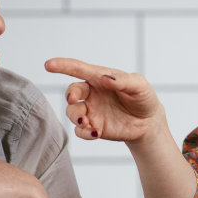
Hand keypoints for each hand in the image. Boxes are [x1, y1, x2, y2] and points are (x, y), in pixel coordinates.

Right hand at [44, 57, 164, 144]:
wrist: (149, 122)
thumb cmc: (143, 97)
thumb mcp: (139, 86)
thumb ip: (123, 81)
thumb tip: (104, 78)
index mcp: (100, 78)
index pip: (78, 69)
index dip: (63, 66)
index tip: (48, 65)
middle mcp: (92, 94)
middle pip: (72, 92)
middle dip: (70, 95)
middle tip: (74, 99)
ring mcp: (91, 111)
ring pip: (72, 112)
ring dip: (76, 117)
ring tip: (87, 122)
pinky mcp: (94, 127)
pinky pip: (80, 131)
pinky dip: (84, 132)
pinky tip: (95, 132)